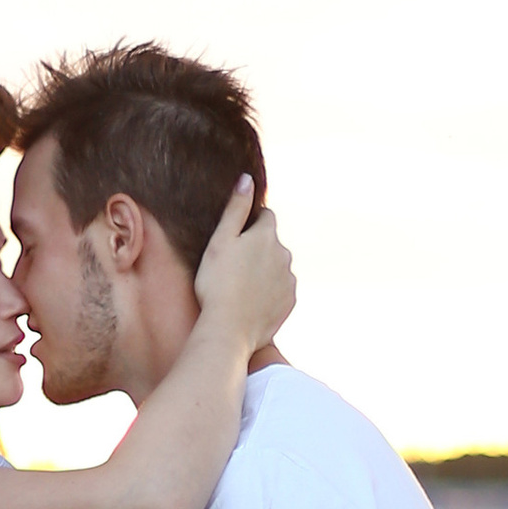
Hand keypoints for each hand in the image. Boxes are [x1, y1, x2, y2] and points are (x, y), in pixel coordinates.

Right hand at [192, 174, 293, 352]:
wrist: (229, 329)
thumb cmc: (217, 283)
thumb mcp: (220, 241)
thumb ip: (236, 209)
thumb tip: (247, 179)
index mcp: (266, 235)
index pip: (265, 216)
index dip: (250, 223)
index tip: (235, 238)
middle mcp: (284, 254)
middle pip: (272, 242)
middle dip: (258, 248)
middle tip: (232, 265)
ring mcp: (289, 279)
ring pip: (277, 266)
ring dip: (264, 270)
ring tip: (240, 285)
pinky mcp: (290, 301)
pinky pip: (280, 289)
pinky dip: (269, 291)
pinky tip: (250, 300)